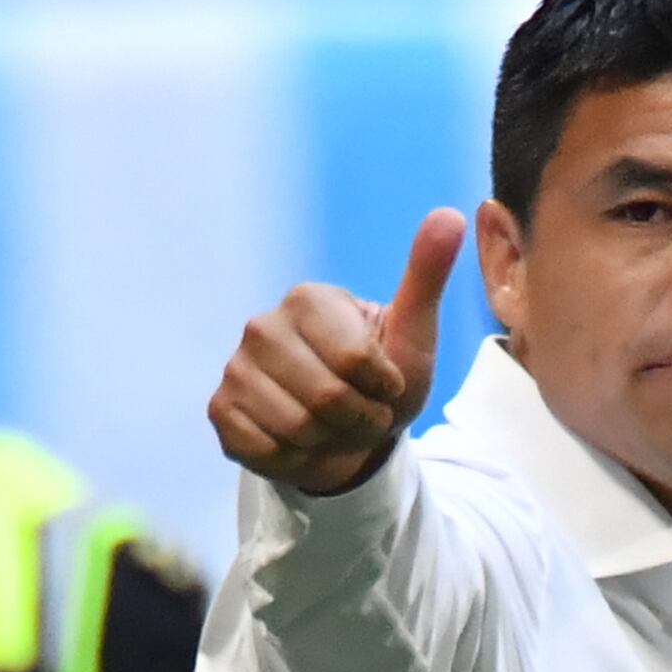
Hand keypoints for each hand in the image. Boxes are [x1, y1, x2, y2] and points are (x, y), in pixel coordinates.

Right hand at [210, 208, 463, 496]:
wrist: (348, 434)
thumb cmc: (382, 381)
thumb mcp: (414, 333)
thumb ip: (426, 275)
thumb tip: (451, 214)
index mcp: (308, 299)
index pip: (356, 360)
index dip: (383, 388)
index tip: (385, 386)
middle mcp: (262, 326)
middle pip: (326, 397)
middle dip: (358, 419)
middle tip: (361, 413)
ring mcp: (235, 367)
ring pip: (296, 427)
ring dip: (329, 441)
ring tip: (333, 427)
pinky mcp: (220, 409)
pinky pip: (264, 448)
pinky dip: (294, 458)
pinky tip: (298, 442)